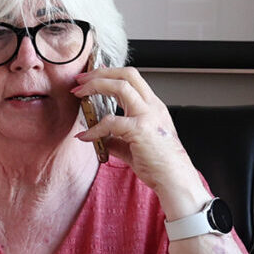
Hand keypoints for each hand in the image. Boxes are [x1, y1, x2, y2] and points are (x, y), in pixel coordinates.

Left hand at [72, 65, 210, 214]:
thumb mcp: (136, 145)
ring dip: (96, 86)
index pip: (132, 78)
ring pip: (121, 87)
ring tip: (79, 94)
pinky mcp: (140, 130)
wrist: (175, 180)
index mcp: (153, 107)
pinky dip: (94, 128)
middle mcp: (152, 107)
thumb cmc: (160, 164)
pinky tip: (85, 136)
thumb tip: (100, 137)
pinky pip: (111, 122)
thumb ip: (117, 138)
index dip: (109, 73)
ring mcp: (148, 116)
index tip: (91, 77)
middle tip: (80, 80)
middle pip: (126, 74)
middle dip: (100, 73)